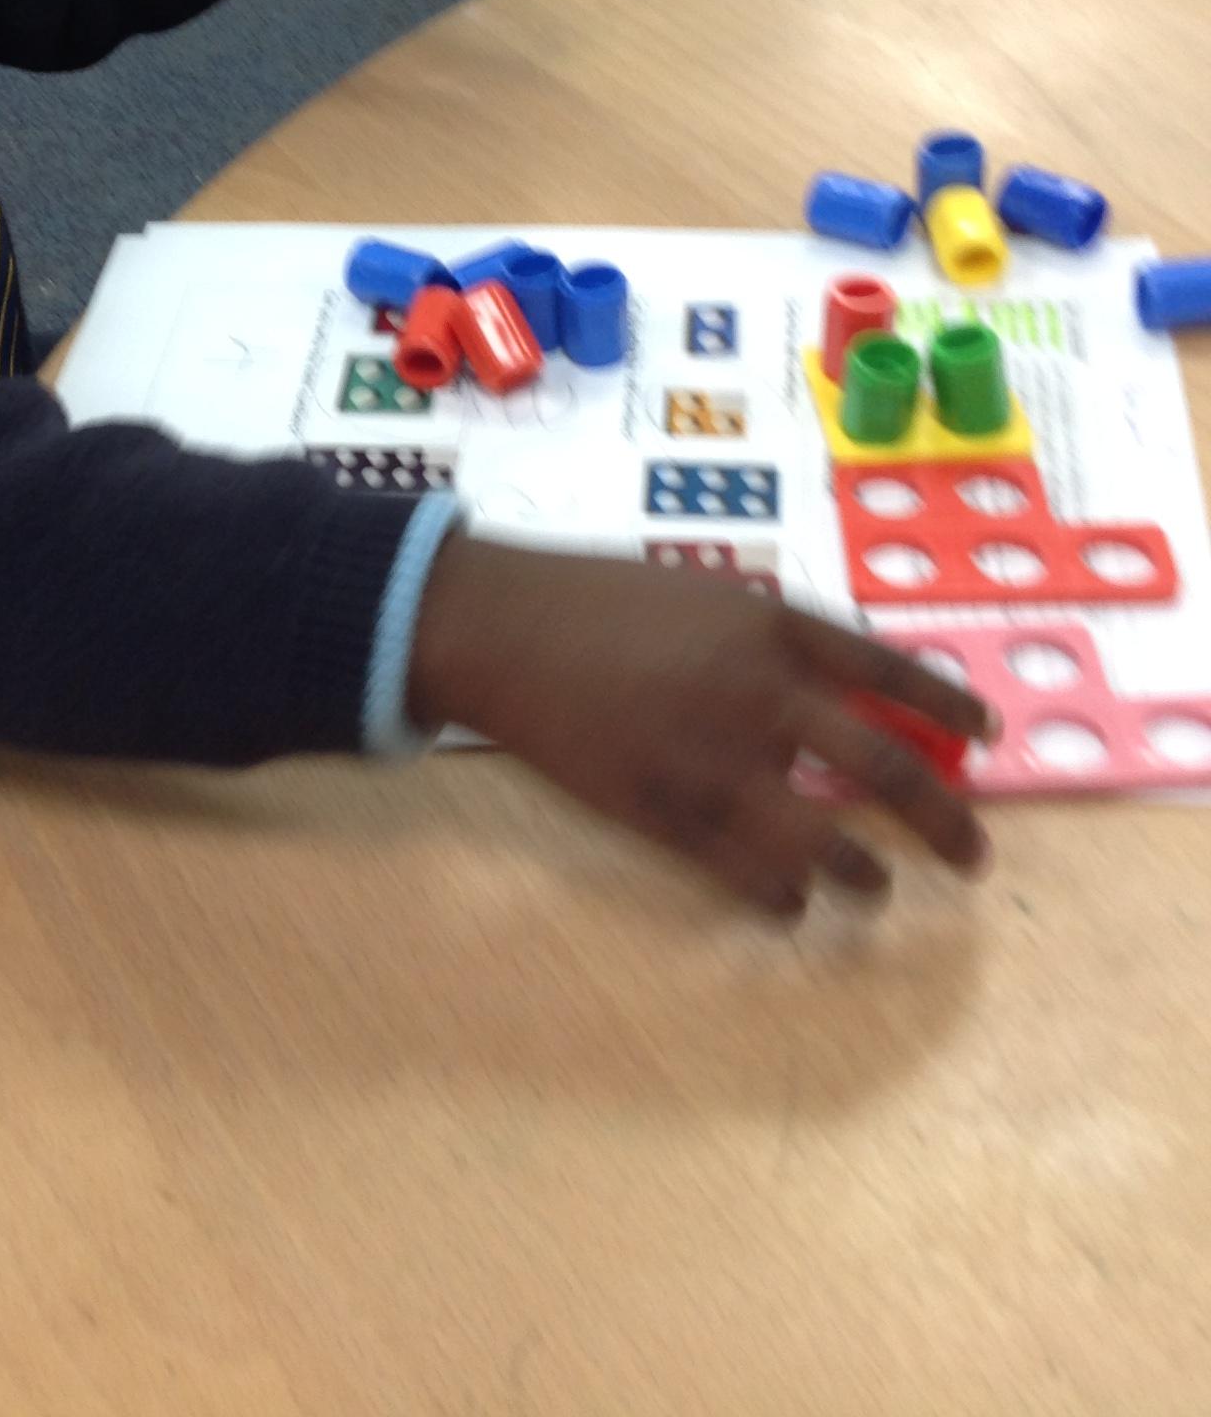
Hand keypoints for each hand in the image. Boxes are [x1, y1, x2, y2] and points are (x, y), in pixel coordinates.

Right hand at [409, 537, 994, 915]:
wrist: (506, 629)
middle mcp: (765, 696)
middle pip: (886, 771)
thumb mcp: (707, 595)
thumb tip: (843, 698)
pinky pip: (752, 876)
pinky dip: (785, 895)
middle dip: (944, 823)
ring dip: (864, 874)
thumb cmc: (601, 600)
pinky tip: (792, 900)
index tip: (989, 735)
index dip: (950, 707)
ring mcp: (720, 763)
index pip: (892, 671)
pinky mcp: (670, 816)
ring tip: (874, 885)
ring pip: (827, 843)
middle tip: (973, 856)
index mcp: (775, 627)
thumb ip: (775, 642)